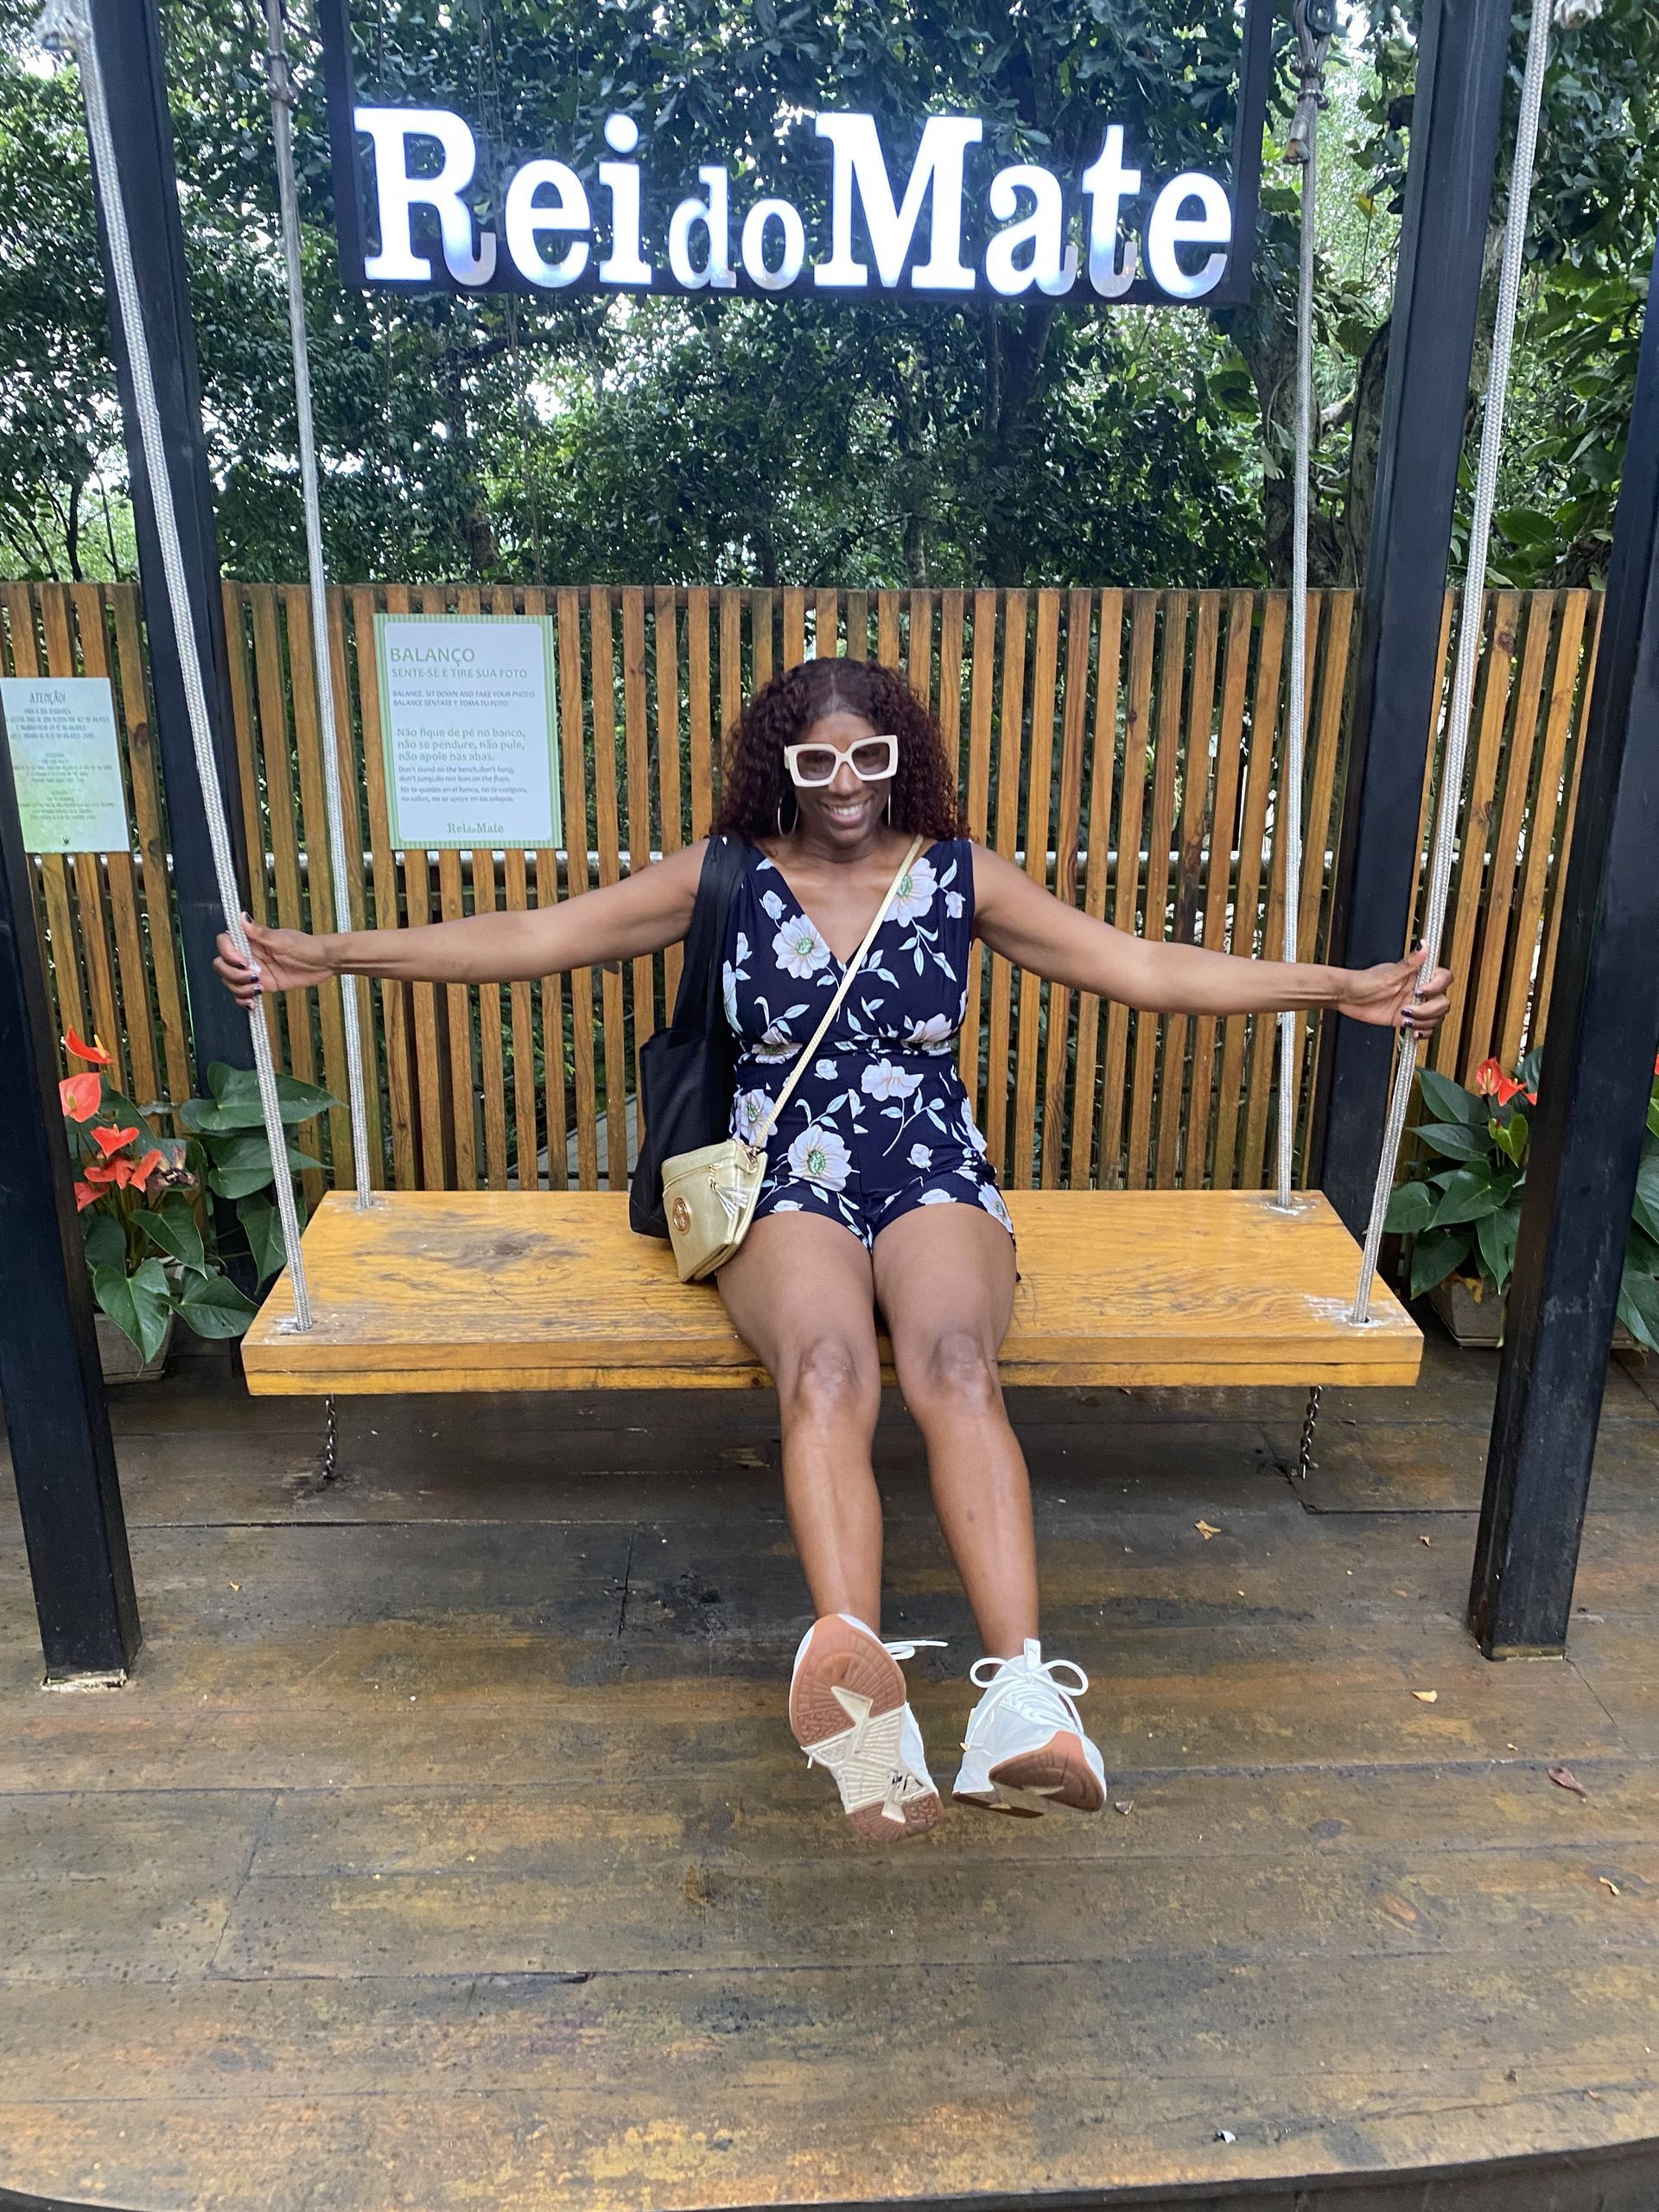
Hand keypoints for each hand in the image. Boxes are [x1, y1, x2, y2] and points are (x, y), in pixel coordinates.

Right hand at [213, 915, 334, 1006]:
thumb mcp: (284, 940)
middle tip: (254, 977)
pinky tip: (252, 1003)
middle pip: (221, 965)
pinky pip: (242, 994)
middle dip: (232, 974)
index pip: (224, 943)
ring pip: (230, 982)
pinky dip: (243, 1000)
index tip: (243, 961)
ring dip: (239, 989)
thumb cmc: (307, 947)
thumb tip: (242, 917)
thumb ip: (260, 932)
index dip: (228, 953)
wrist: (324, 963)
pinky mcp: (262, 985)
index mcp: (251, 940)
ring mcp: (253, 971)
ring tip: (258, 988)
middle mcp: (249, 955)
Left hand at [1337, 947, 1452, 1036]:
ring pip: (1436, 1017)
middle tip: (1408, 1010)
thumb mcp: (1388, 973)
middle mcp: (1419, 990)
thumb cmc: (1363, 981)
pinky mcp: (1406, 1019)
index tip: (1420, 992)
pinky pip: (1425, 1028)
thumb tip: (1424, 945)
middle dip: (1428, 1010)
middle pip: (1442, 1002)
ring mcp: (1414, 1006)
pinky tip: (1413, 1030)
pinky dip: (1423, 1032)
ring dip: (1424, 1022)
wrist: (1347, 998)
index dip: (1437, 987)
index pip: (1443, 978)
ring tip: (1405, 1019)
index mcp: (1418, 975)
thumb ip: (1409, 963)